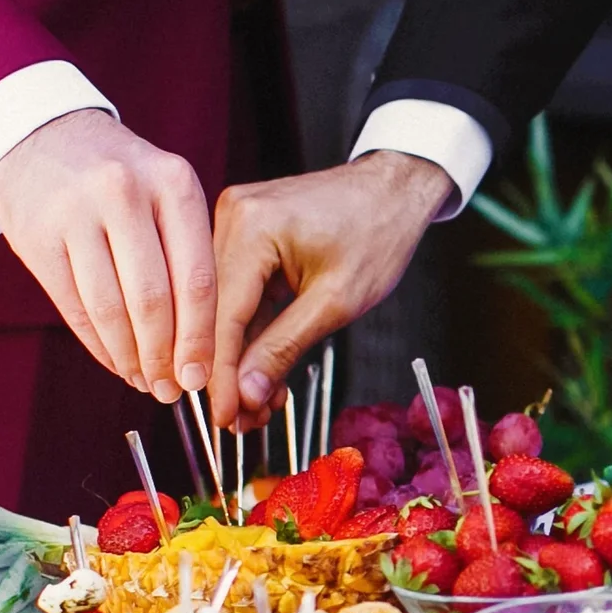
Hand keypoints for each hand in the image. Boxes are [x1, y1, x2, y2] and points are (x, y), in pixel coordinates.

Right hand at [0, 111, 214, 401]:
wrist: (48, 136)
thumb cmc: (127, 176)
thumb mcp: (170, 190)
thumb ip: (190, 249)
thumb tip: (208, 337)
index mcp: (174, 183)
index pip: (197, 276)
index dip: (202, 335)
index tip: (205, 373)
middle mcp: (125, 194)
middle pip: (154, 299)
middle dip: (166, 355)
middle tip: (176, 390)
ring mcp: (75, 214)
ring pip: (110, 308)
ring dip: (130, 357)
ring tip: (147, 382)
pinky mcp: (37, 236)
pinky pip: (73, 305)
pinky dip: (98, 343)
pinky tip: (116, 361)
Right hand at [210, 153, 451, 426]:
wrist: (395, 188)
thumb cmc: (379, 235)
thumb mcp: (336, 301)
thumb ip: (285, 347)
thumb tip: (245, 394)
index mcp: (249, 228)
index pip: (220, 316)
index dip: (220, 376)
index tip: (223, 419)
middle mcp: (228, 218)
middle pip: (216, 314)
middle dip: (231, 375)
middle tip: (243, 424)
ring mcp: (231, 223)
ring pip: (225, 308)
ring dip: (242, 358)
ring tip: (257, 408)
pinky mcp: (243, 234)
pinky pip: (238, 292)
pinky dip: (252, 332)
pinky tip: (262, 371)